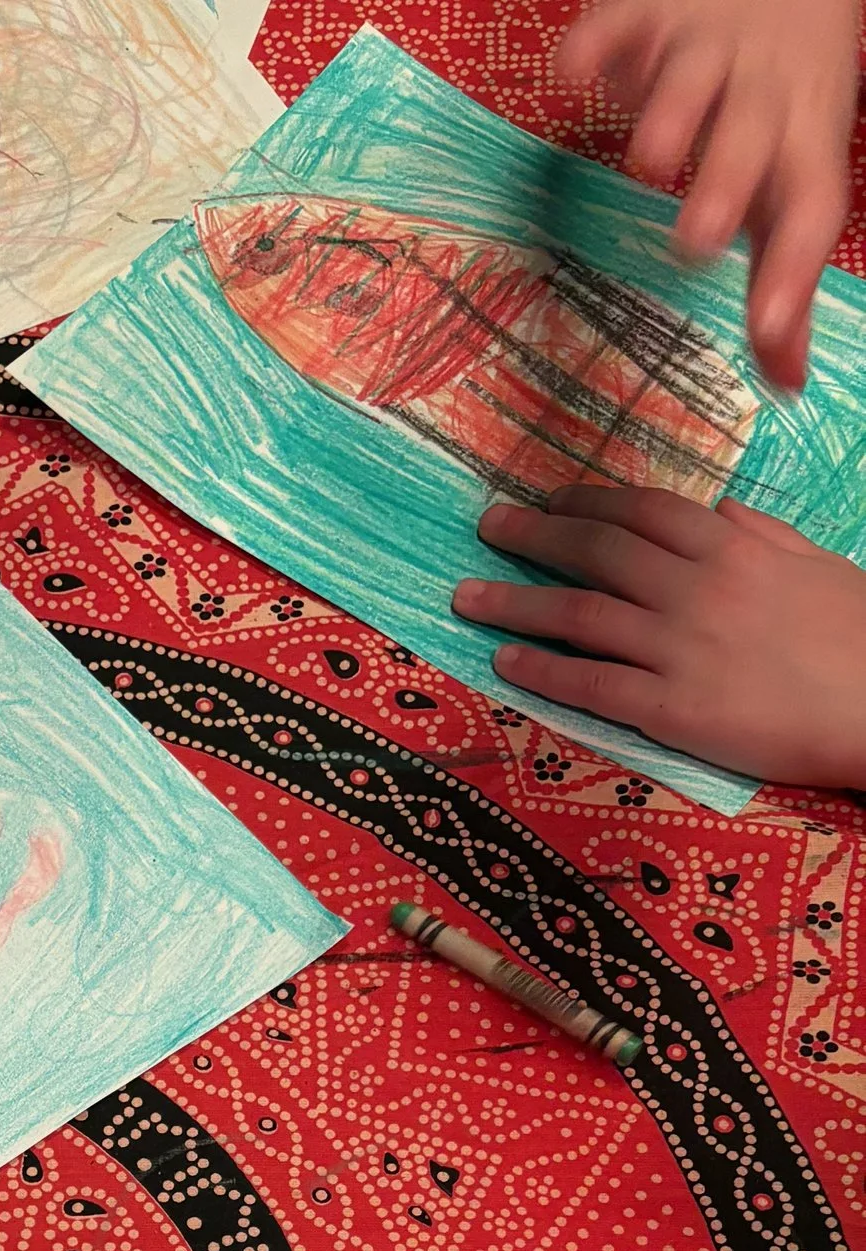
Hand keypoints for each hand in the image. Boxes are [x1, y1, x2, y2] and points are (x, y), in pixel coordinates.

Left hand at [451, 483, 865, 785]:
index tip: (546, 498)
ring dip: (516, 601)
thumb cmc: (857, 638)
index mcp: (734, 547)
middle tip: (487, 528)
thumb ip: (761, 535)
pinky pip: (591, 684)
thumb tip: (721, 510)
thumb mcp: (816, 565)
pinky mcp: (673, 709)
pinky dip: (542, 670)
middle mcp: (698, 588)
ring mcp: (682, 648)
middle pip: (598, 552)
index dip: (586, 501)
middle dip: (535, 536)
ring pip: (580, 614)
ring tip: (467, 596)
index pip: (643, 511)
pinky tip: (504, 661)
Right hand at [555, 0, 859, 386]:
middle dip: (726, 185)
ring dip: (673, 117)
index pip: (812, 206)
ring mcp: (706, 47)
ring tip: (646, 164)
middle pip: (751, 137)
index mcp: (802, 141)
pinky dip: (598, 45)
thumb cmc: (780, 101)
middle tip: (696, 241)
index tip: (768, 329)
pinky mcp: (650, 13)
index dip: (792, 267)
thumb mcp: (795, 179)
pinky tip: (573, 77)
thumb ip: (781, 274)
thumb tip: (786, 384)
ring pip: (695, 77)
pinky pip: (623, 22)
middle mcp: (761, 92)